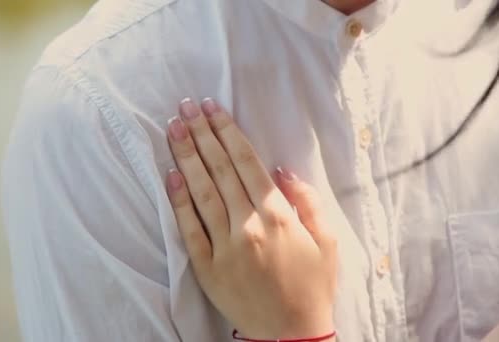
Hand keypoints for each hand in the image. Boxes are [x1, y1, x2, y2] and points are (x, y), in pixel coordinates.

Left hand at [165, 98, 337, 339]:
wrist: (291, 333)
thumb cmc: (313, 285)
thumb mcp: (328, 241)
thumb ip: (307, 200)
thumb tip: (280, 169)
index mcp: (278, 216)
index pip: (246, 163)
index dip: (227, 131)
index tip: (212, 107)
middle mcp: (249, 226)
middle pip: (220, 170)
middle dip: (202, 134)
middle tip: (185, 106)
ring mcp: (225, 247)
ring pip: (202, 192)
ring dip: (187, 157)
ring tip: (174, 129)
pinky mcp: (207, 267)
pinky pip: (190, 228)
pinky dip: (179, 201)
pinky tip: (170, 175)